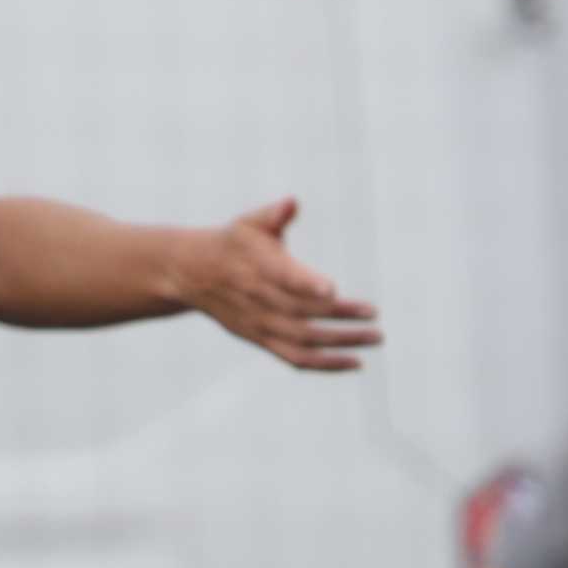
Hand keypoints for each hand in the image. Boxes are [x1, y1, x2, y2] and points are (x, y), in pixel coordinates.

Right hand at [181, 201, 379, 374]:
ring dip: (341, 343)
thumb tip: (292, 203)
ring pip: (303, 340)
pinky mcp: (261, 339)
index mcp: (259, 267)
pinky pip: (295, 358)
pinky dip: (325, 364)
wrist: (191, 274)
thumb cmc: (233, 244)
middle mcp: (259, 298)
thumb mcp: (249, 223)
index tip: (331, 289)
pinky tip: (355, 362)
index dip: (306, 284)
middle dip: (341, 316)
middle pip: (303, 312)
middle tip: (375, 316)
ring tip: (376, 338)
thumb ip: (273, 214)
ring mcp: (260, 323)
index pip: (284, 278)